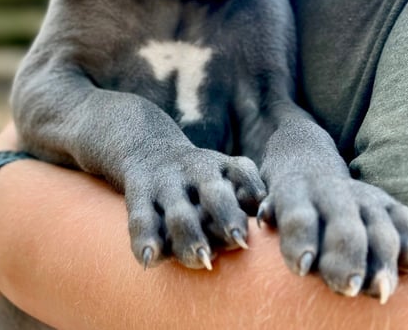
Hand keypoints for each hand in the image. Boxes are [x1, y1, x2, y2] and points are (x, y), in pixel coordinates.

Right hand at [124, 147, 265, 269]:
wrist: (147, 148)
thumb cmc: (201, 178)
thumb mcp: (225, 171)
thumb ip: (247, 191)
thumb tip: (269, 219)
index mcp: (222, 166)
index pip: (242, 174)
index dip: (253, 191)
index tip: (267, 216)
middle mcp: (196, 172)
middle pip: (214, 193)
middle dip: (226, 215)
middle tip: (238, 241)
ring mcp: (167, 184)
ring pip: (180, 212)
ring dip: (191, 236)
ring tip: (201, 260)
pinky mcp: (138, 195)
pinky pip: (141, 219)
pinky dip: (144, 240)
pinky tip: (150, 259)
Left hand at [258, 173, 407, 303]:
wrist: (305, 164)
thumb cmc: (282, 204)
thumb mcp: (265, 206)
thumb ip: (263, 223)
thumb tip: (257, 234)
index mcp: (293, 192)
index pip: (297, 215)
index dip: (300, 240)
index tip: (301, 267)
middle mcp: (329, 191)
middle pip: (343, 222)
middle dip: (345, 255)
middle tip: (345, 286)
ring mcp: (360, 195)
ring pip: (378, 224)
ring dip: (381, 258)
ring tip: (379, 289)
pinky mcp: (384, 202)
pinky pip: (403, 219)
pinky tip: (407, 266)